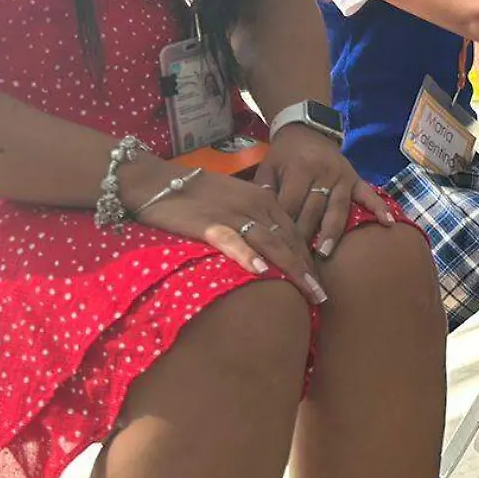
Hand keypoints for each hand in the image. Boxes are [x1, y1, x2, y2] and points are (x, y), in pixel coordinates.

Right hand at [132, 159, 328, 302]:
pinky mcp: (209, 224)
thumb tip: (270, 251)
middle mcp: (256, 206)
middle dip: (307, 269)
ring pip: (271, 242)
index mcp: (264, 200)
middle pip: (290, 240)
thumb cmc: (196, 195)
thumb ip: (254, 221)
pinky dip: (247, 255)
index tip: (320, 281)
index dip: (309, 258)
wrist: (156, 181)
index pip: (295, 232)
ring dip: (292, 268)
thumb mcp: (235, 203)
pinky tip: (260, 271)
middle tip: (322, 296)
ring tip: (307, 292)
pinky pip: (232, 240)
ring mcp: (234, 214)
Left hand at [253, 124, 392, 260]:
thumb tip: (260, 221)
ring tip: (326, 253)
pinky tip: (387, 223)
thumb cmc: (284, 155)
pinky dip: (378, 208)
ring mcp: (343, 177)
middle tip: (298, 261)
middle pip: (314, 210)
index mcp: (300, 170)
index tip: (278, 249)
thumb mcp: (268, 168)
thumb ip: (265, 192)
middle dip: (305, 236)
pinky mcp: (356, 178)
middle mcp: (323, 173)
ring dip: (332, 231)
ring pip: (338, 208)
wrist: (307, 130)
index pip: (291, 204)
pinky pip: (368, 195)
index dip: (283, 227)